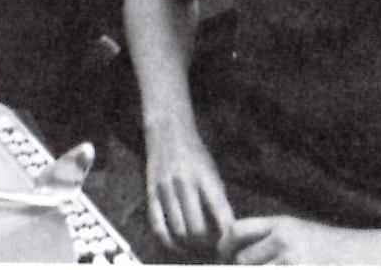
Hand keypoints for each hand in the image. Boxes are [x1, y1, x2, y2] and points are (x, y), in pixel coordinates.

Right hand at [143, 125, 234, 252]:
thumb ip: (218, 200)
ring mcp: (165, 189)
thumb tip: (226, 232)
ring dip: (190, 246)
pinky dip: (169, 243)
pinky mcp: (151, 193)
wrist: (168, 131)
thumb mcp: (213, 172)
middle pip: (197, 230)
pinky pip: (158, 227)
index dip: (226, 237)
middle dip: (207, 245)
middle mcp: (185, 183)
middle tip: (212, 248)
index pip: (220, 214)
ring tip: (198, 249)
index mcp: (206, 177)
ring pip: (178, 232)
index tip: (230, 246)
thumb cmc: (196, 154)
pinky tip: (179, 247)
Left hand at [219, 215, 357, 265]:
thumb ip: (271, 238)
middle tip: (243, 268)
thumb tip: (238, 253)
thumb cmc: (330, 248)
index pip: (238, 229)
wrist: (366, 255)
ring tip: (272, 266)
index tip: (223, 255)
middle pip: (242, 259)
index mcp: (282, 224)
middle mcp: (285, 240)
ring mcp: (293, 260)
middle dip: (240, 269)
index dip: (225, 244)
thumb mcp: (299, 232)